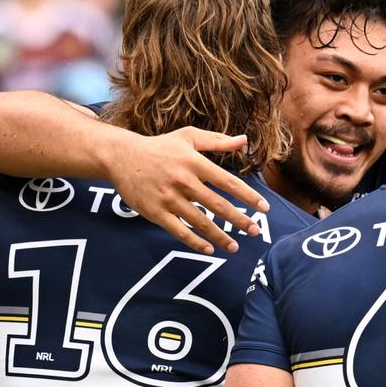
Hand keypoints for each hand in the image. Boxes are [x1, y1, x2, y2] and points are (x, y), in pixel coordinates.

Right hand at [100, 127, 271, 254]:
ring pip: (200, 221)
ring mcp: (169, 198)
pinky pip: (179, 231)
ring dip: (220, 236)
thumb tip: (244, 140)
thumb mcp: (188, 137)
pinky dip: (195, 242)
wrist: (121, 157)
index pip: (228, 182)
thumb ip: (217, 141)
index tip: (264, 207)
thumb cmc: (159, 147)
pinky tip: (209, 249)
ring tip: (234, 247)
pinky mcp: (155, 212)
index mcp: (194, 162)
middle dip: (239, 220)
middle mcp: (183, 181)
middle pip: (217, 205)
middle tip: (255, 231)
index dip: (248, 196)